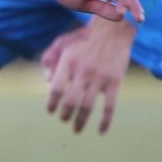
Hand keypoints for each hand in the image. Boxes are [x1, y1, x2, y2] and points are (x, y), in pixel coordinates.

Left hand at [41, 18, 136, 134]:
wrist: (113, 30)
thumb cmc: (83, 37)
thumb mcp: (60, 43)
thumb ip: (48, 60)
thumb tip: (46, 82)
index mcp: (67, 62)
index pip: (55, 89)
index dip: (51, 103)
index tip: (50, 111)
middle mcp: (82, 71)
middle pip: (70, 101)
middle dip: (65, 114)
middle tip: (63, 119)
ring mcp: (100, 77)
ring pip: (87, 106)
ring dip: (80, 121)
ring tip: (76, 129)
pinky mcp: (115, 81)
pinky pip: (110, 106)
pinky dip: (105, 121)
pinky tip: (101, 131)